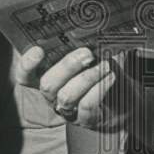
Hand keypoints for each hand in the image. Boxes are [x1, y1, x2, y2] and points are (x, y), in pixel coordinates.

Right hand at [16, 46, 131, 132]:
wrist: (128, 97)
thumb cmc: (106, 72)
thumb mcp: (96, 57)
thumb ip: (89, 46)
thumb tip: (93, 32)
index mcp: (50, 77)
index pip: (26, 76)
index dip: (26, 65)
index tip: (38, 50)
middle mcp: (54, 97)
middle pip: (47, 85)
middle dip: (66, 67)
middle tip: (87, 54)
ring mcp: (69, 111)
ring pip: (66, 96)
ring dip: (86, 78)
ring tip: (105, 65)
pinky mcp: (86, 120)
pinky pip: (87, 106)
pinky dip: (99, 89)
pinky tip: (110, 77)